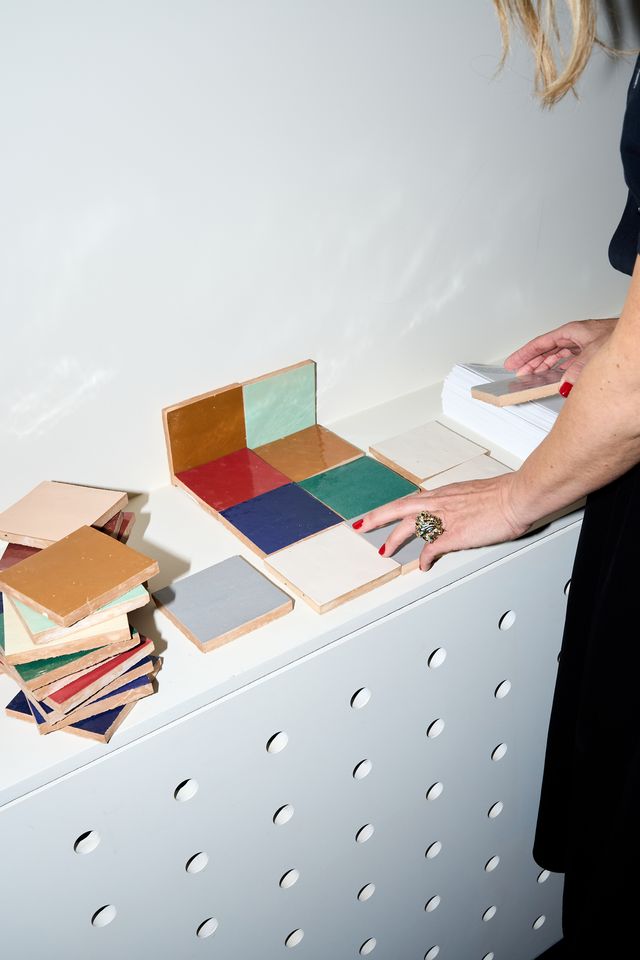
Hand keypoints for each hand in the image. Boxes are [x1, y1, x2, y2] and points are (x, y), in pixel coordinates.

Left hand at [357, 474, 529, 571]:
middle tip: (362, 525)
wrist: (516, 497)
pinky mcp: (454, 534)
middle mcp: (440, 502)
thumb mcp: (476, 494)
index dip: (394, 507)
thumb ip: (464, 503)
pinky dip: (424, 558)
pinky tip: (422, 566)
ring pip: (408, 527)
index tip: (383, 512)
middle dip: (377, 517)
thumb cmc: (504, 494)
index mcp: (445, 493)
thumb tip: (463, 511)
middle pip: (399, 508)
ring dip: (394, 540)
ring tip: (385, 552)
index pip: (412, 499)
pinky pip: (431, 548)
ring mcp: (445, 518)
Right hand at [504, 318, 617, 388]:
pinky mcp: (589, 350)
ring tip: (533, 376)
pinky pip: (567, 359)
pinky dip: (559, 367)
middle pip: (546, 350)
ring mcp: (582, 343)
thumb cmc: (619, 334)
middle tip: (518, 372)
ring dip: (544, 366)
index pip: (541, 343)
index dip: (524, 354)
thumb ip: (576, 370)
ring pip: (556, 354)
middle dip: (531, 361)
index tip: (512, 363)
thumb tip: (563, 384)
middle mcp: (575, 336)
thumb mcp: (594, 353)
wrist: (635, 337)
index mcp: (571, 331)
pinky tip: (557, 375)